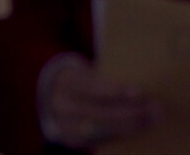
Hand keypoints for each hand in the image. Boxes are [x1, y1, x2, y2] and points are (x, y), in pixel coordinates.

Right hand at [43, 56, 159, 148]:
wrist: (58, 96)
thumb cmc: (85, 81)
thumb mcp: (90, 73)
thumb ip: (108, 79)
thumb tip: (140, 91)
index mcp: (66, 83)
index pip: (91, 87)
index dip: (114, 90)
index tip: (138, 92)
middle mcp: (61, 105)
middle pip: (99, 113)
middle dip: (130, 113)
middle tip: (154, 110)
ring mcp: (65, 124)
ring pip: (103, 129)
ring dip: (131, 126)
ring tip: (150, 120)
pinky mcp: (72, 138)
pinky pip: (101, 140)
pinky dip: (122, 135)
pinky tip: (138, 129)